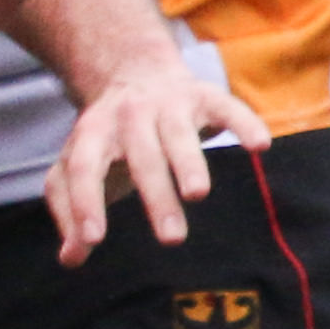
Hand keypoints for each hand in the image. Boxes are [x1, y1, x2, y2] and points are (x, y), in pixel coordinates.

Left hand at [45, 55, 268, 266]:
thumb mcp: (80, 163)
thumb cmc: (109, 137)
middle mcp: (128, 115)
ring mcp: (168, 103)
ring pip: (177, 134)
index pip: (83, 167)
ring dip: (188, 163)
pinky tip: (260, 146)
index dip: (85, 202)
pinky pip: (227, 107)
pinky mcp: (205, 96)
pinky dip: (244, 123)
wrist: (136, 70)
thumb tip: (71, 258)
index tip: (93, 240)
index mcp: (92, 133)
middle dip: (154, 196)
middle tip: (171, 238)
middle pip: (140, 156)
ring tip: (197, 194)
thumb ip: (70, 208)